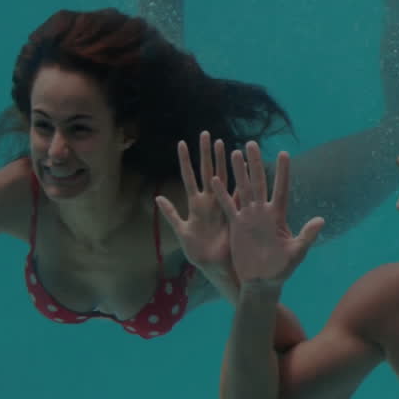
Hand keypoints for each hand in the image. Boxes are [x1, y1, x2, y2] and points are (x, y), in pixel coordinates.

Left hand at [156, 131, 234, 274]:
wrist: (215, 266)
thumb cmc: (198, 252)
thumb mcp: (180, 232)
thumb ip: (170, 214)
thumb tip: (157, 196)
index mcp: (195, 204)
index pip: (189, 177)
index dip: (186, 160)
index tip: (182, 142)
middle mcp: (208, 201)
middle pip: (206, 172)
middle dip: (205, 153)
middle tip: (205, 133)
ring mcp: (221, 205)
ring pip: (220, 178)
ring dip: (220, 161)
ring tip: (221, 143)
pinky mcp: (232, 214)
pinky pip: (234, 194)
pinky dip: (236, 181)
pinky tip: (241, 168)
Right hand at [211, 142, 323, 288]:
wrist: (262, 282)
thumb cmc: (282, 269)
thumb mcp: (297, 252)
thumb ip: (307, 235)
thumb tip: (321, 220)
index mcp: (278, 216)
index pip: (281, 188)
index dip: (282, 172)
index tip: (284, 153)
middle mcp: (263, 212)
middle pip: (260, 183)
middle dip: (256, 163)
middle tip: (252, 143)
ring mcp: (249, 217)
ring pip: (243, 189)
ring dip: (239, 172)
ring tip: (234, 152)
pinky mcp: (236, 226)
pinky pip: (228, 206)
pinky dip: (223, 194)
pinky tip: (215, 179)